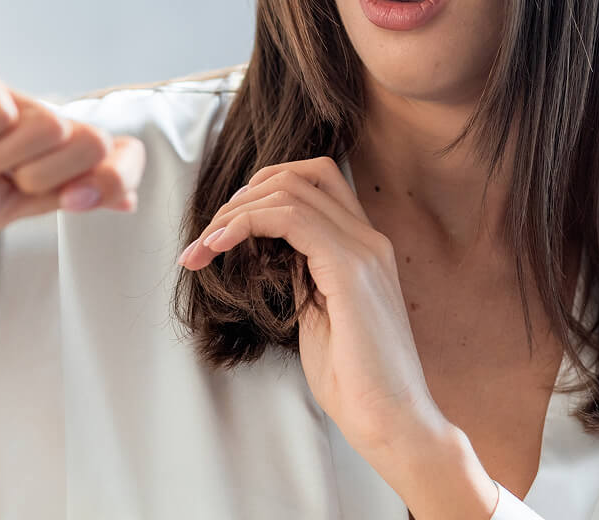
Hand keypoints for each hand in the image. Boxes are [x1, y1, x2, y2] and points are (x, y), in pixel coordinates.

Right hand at [0, 52, 144, 243]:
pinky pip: (1, 110)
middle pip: (90, 139)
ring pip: (52, 124)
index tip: (79, 197)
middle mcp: (29, 119)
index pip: (112, 150)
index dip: (118, 170)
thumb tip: (128, 197)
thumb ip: (66, 195)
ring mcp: (2, 92)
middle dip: (41, 175)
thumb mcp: (4, 208)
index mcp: (43, 155)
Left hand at [177, 157, 448, 463]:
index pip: (316, 182)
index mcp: (364, 246)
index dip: (265, 190)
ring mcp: (363, 250)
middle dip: (245, 194)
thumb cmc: (356, 383)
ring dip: (235, 210)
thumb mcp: (319, 314)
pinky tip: (219, 246)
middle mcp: (369, 238)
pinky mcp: (349, 270)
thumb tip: (271, 247)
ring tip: (204, 245)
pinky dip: (247, 223)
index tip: (226, 227)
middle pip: (302, 174)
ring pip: (290, 189)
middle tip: (207, 235)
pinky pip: (291, 218)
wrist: (394, 425)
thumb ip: (303, 273)